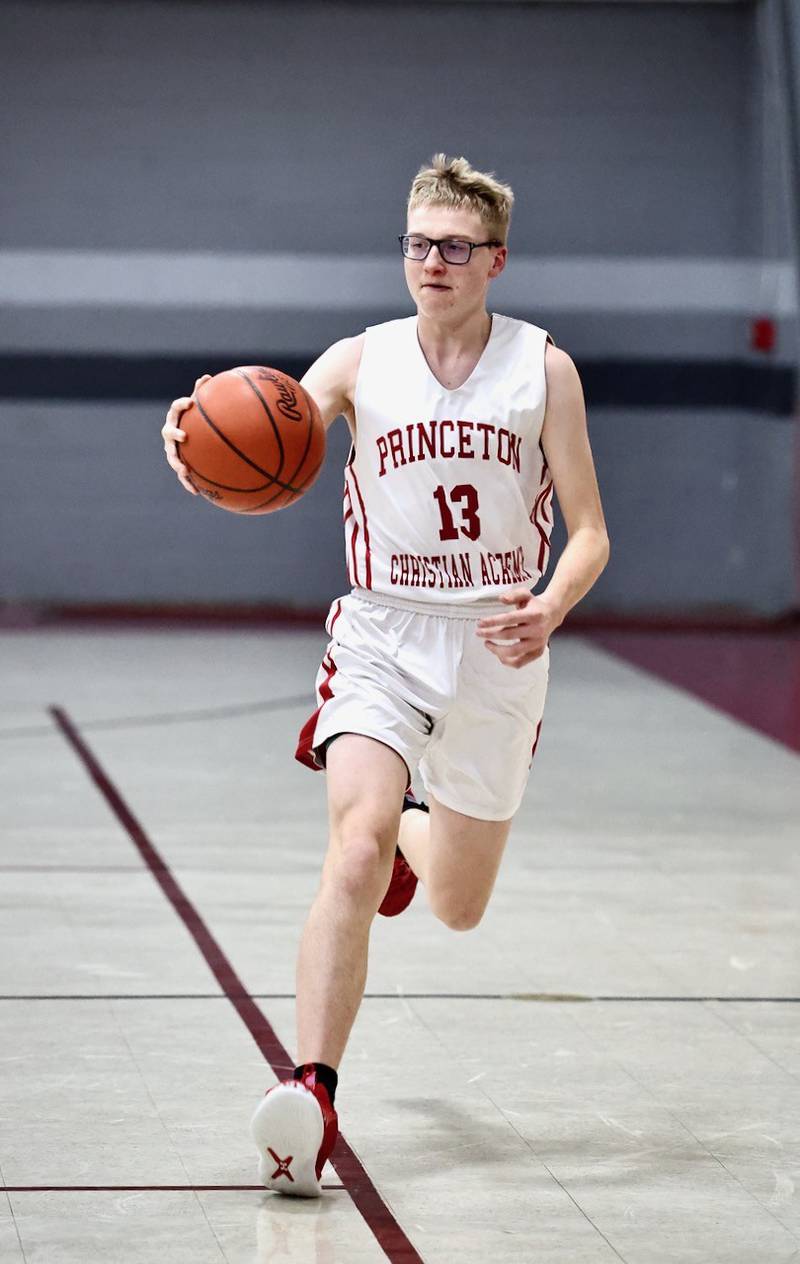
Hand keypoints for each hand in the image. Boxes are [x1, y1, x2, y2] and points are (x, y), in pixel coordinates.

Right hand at [160, 374, 210, 494]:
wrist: (190, 440)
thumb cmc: (197, 421)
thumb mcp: (200, 409)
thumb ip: (202, 394)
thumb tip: (207, 376)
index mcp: (176, 418)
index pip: (175, 408)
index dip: (181, 405)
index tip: (190, 403)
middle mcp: (171, 433)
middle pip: (168, 432)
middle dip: (174, 434)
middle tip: (183, 436)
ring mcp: (172, 449)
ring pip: (172, 457)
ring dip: (177, 463)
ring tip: (184, 470)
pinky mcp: (179, 464)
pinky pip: (182, 474)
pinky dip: (188, 483)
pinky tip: (196, 493)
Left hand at [475, 587, 561, 667]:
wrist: (552, 615)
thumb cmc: (535, 605)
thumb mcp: (526, 594)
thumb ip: (513, 594)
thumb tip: (501, 599)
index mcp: (534, 615)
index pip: (509, 619)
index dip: (493, 621)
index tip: (480, 623)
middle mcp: (537, 630)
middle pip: (508, 635)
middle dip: (490, 634)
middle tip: (479, 632)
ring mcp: (538, 643)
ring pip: (514, 652)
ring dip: (496, 650)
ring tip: (487, 643)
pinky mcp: (537, 652)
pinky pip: (520, 662)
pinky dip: (507, 661)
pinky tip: (498, 654)